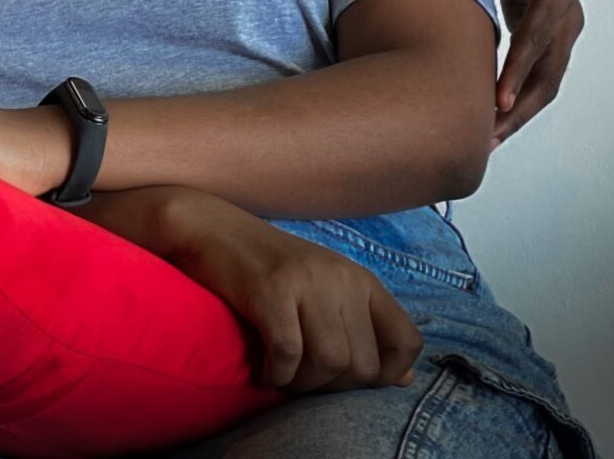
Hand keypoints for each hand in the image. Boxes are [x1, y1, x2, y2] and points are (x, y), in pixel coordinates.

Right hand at [88, 188, 420, 392]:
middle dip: (332, 386)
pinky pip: (288, 355)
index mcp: (360, 279)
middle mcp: (342, 277)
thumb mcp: (323, 291)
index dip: (386, 374)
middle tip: (302, 377)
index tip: (348, 377)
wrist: (206, 227)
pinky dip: (277, 374)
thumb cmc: (264, 267)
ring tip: (283, 374)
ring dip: (303, 384)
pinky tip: (264, 369)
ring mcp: (307, 282)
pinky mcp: (270, 290)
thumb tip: (404, 378)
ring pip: (330, 363)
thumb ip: (362, 330)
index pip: (406, 342)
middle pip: (363, 365)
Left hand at [456, 0, 584, 143]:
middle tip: (485, 138)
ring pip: (546, 80)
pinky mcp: (548, 34)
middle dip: (520, 107)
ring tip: (484, 141)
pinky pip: (537, 73)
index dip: (517, 70)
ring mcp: (561, 27)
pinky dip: (517, 96)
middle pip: (550, 71)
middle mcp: (568, 12)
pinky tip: (488, 119)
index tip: (495, 102)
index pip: (538, 37)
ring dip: (519, 111)